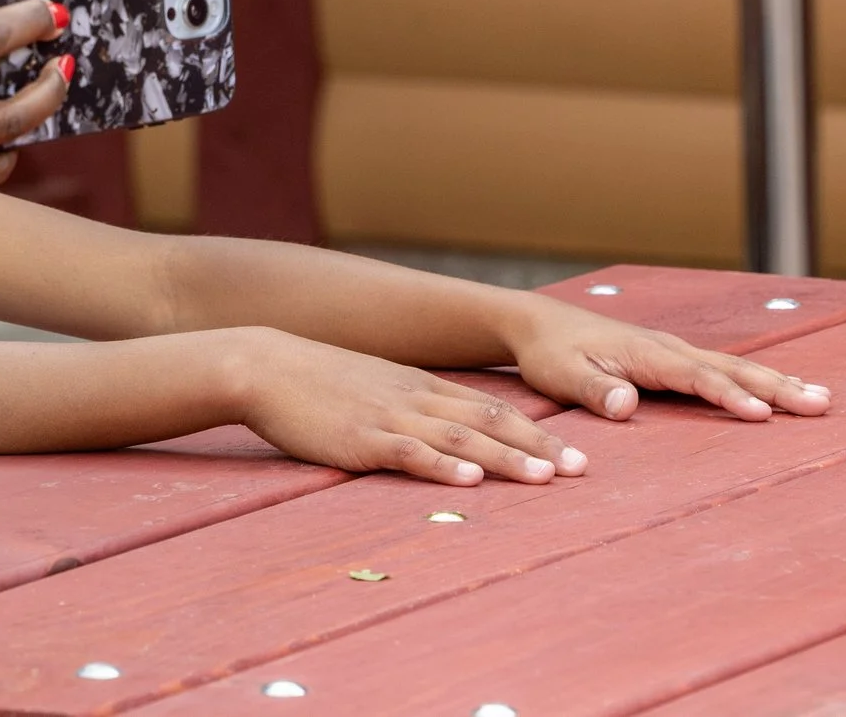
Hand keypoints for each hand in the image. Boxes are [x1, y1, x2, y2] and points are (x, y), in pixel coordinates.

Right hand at [229, 327, 584, 486]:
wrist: (264, 365)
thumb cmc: (315, 380)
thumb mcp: (373, 385)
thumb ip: (408, 406)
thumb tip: (445, 435)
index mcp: (419, 386)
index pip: (491, 407)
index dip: (537, 431)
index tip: (575, 453)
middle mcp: (414, 398)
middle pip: (489, 421)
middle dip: (539, 447)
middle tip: (581, 471)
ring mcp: (389, 417)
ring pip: (459, 437)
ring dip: (506, 458)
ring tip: (545, 478)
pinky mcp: (360, 438)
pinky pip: (409, 452)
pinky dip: (443, 466)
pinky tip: (469, 480)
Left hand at [502, 297, 832, 422]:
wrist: (535, 323)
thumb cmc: (548, 352)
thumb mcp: (561, 374)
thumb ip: (595, 389)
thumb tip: (627, 405)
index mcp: (646, 355)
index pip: (697, 377)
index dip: (729, 396)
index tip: (762, 414)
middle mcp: (667, 349)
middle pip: (731, 368)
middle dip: (776, 387)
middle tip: (820, 404)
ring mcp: (671, 351)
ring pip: (733, 366)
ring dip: (776, 381)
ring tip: (819, 398)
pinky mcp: (669, 358)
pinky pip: (721, 368)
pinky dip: (754, 378)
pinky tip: (778, 388)